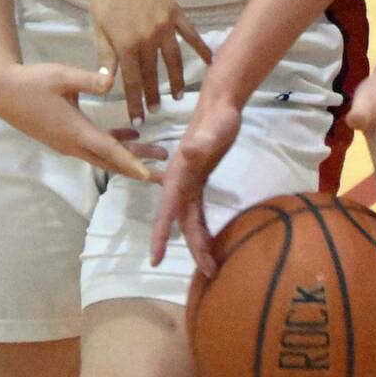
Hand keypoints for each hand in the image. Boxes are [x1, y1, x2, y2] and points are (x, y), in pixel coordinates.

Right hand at [0, 59, 164, 180]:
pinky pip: (95, 147)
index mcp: (76, 131)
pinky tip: (129, 135)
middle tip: (165, 174)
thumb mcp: (62, 76)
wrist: (3, 92)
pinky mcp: (65, 138)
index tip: (151, 175)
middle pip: (112, 161)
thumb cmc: (32, 82)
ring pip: (104, 156)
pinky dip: (113, 145)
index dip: (132, 163)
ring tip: (156, 153)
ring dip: (129, 156)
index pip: (109, 151)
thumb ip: (89, 79)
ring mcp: (68, 144)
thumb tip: (112, 80)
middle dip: (139, 167)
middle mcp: (74, 144)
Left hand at [87, 0, 213, 121]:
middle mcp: (148, 38)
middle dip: (153, 95)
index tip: (138, 119)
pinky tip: (209, 62)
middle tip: (156, 111)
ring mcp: (165, 25)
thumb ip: (105, 56)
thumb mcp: (98, 26)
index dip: (134, 102)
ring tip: (179, 96)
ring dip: (177, 80)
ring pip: (174, 60)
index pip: (132, 81)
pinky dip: (201, 49)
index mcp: (126, 43)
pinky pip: (191, 35)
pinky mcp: (176, 12)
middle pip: (153, 74)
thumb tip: (108, 85)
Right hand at [148, 94, 241, 271]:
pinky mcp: (199, 182)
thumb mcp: (214, 130)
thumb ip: (202, 143)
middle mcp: (180, 183)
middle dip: (192, 248)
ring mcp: (189, 183)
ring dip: (198, 242)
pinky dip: (203, 228)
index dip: (160, 235)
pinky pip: (198, 212)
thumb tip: (189, 152)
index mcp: (178, 176)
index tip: (155, 260)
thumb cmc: (218, 117)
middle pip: (182, 222)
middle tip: (208, 272)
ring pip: (190, 220)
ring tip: (211, 266)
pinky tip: (210, 241)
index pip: (167, 211)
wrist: (220, 104)